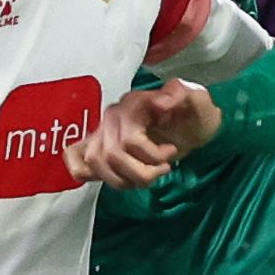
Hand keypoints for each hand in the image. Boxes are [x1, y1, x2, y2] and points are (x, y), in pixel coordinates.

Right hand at [65, 81, 222, 187]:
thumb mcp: (198, 100)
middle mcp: (113, 117)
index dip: (151, 154)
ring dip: (122, 179)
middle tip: (163, 170)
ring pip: (95, 163)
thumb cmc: (193, 113)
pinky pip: (77, 160)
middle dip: (140, 172)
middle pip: (110, 155)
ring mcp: (103, 132)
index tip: (171, 153)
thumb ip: (183, 94)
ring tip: (146, 177)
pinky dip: (87, 174)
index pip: (129, 140)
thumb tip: (164, 102)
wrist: (191, 123)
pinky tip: (113, 176)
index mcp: (133, 104)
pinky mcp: (99, 146)